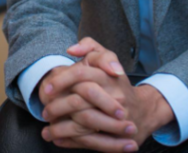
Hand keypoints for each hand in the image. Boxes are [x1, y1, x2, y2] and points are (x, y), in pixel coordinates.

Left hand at [39, 38, 174, 150]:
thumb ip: (90, 46)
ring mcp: (118, 118)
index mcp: (108, 76)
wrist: (143, 109)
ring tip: (47, 130)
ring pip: (84, 123)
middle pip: (80, 101)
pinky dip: (72, 142)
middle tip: (45, 112)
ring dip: (62, 128)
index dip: (61, 81)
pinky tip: (58, 140)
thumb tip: (71, 50)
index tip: (47, 89)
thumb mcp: (105, 58)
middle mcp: (115, 96)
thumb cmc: (115, 82)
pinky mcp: (119, 137)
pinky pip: (92, 141)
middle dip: (58, 107)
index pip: (80, 74)